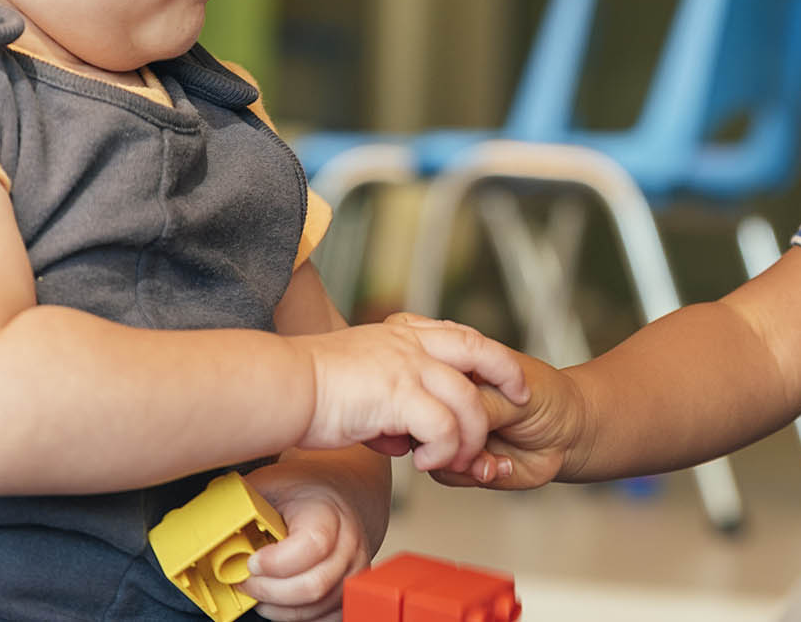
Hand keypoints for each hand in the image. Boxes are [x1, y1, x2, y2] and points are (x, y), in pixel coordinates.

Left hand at [236, 462, 376, 621]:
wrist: (338, 494)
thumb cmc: (300, 491)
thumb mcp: (269, 483)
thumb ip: (240, 501)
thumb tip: (205, 520)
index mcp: (327, 511)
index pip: (312, 545)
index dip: (276, 562)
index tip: (251, 561)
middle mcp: (348, 542)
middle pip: (313, 586)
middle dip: (269, 591)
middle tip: (245, 582)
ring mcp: (353, 569)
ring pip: (316, 608)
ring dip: (278, 607)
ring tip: (258, 590)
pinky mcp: (350, 591)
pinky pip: (325, 618)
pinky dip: (295, 616)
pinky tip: (278, 600)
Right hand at [292, 313, 527, 472]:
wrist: (281, 387)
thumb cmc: (306, 389)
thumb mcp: (356, 377)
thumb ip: (385, 396)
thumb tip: (397, 432)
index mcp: (400, 335)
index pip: (458, 335)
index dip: (487, 354)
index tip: (505, 373)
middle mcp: (408, 344)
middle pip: (478, 350)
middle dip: (507, 373)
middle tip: (520, 399)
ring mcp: (406, 366)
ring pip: (466, 400)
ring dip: (469, 435)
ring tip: (457, 459)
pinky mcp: (399, 394)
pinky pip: (442, 427)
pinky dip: (444, 449)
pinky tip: (425, 464)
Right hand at [431, 350, 584, 489]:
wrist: (573, 434)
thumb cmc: (550, 399)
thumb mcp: (516, 396)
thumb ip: (480, 404)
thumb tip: (444, 416)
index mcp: (461, 371)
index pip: (428, 380)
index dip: (436, 397)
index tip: (460, 408)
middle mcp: (452, 401)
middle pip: (423, 418)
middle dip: (447, 435)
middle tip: (475, 443)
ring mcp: (455, 431)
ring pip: (430, 449)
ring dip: (461, 461)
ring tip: (491, 460)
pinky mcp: (463, 461)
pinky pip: (446, 473)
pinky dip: (471, 474)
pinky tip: (498, 467)